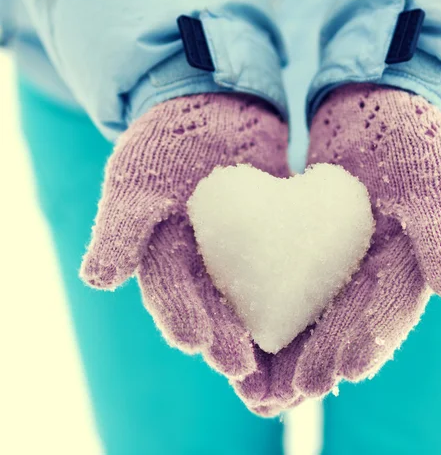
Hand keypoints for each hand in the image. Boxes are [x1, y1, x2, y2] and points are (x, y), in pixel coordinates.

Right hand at [80, 93, 289, 378]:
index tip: (197, 344)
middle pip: (214, 305)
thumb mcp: (140, 171)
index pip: (172, 291)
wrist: (215, 99)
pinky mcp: (274, 232)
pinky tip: (314, 313)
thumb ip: (122, 223)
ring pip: (251, 296)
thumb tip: (96, 281)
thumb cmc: (169, 134)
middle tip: (243, 369)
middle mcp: (202, 258)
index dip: (182, 316)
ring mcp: (240, 247)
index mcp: (164, 251)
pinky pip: (286, 265)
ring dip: (262, 331)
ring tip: (277, 366)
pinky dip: (295, 290)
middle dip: (226, 338)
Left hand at [235, 83, 440, 411]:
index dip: (365, 341)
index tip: (341, 372)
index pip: (387, 309)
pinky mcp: (312, 236)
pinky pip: (291, 273)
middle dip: (321, 357)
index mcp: (412, 261)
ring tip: (262, 380)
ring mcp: (343, 253)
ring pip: (316, 307)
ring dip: (293, 344)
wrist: (381, 97)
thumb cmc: (415, 137)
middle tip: (289, 392)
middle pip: (346, 321)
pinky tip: (246, 324)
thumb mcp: (434, 181)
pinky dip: (272, 300)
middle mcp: (376, 266)